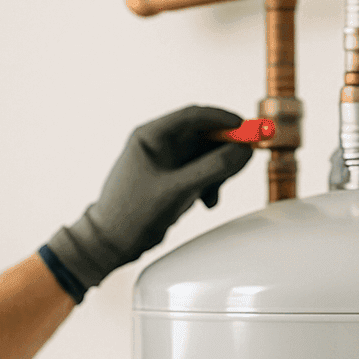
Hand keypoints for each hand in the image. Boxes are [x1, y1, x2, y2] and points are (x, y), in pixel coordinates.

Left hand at [44, 105, 253, 295]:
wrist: (111, 242)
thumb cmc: (131, 214)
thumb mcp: (178, 190)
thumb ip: (212, 168)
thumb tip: (243, 151)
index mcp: (151, 136)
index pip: (194, 116)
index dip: (223, 120)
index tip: (247, 129)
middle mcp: (158, 145)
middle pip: (203, 135)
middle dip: (224, 151)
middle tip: (240, 163)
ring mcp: (165, 163)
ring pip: (204, 156)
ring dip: (217, 173)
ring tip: (213, 195)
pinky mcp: (171, 180)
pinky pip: (199, 173)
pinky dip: (209, 185)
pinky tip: (206, 202)